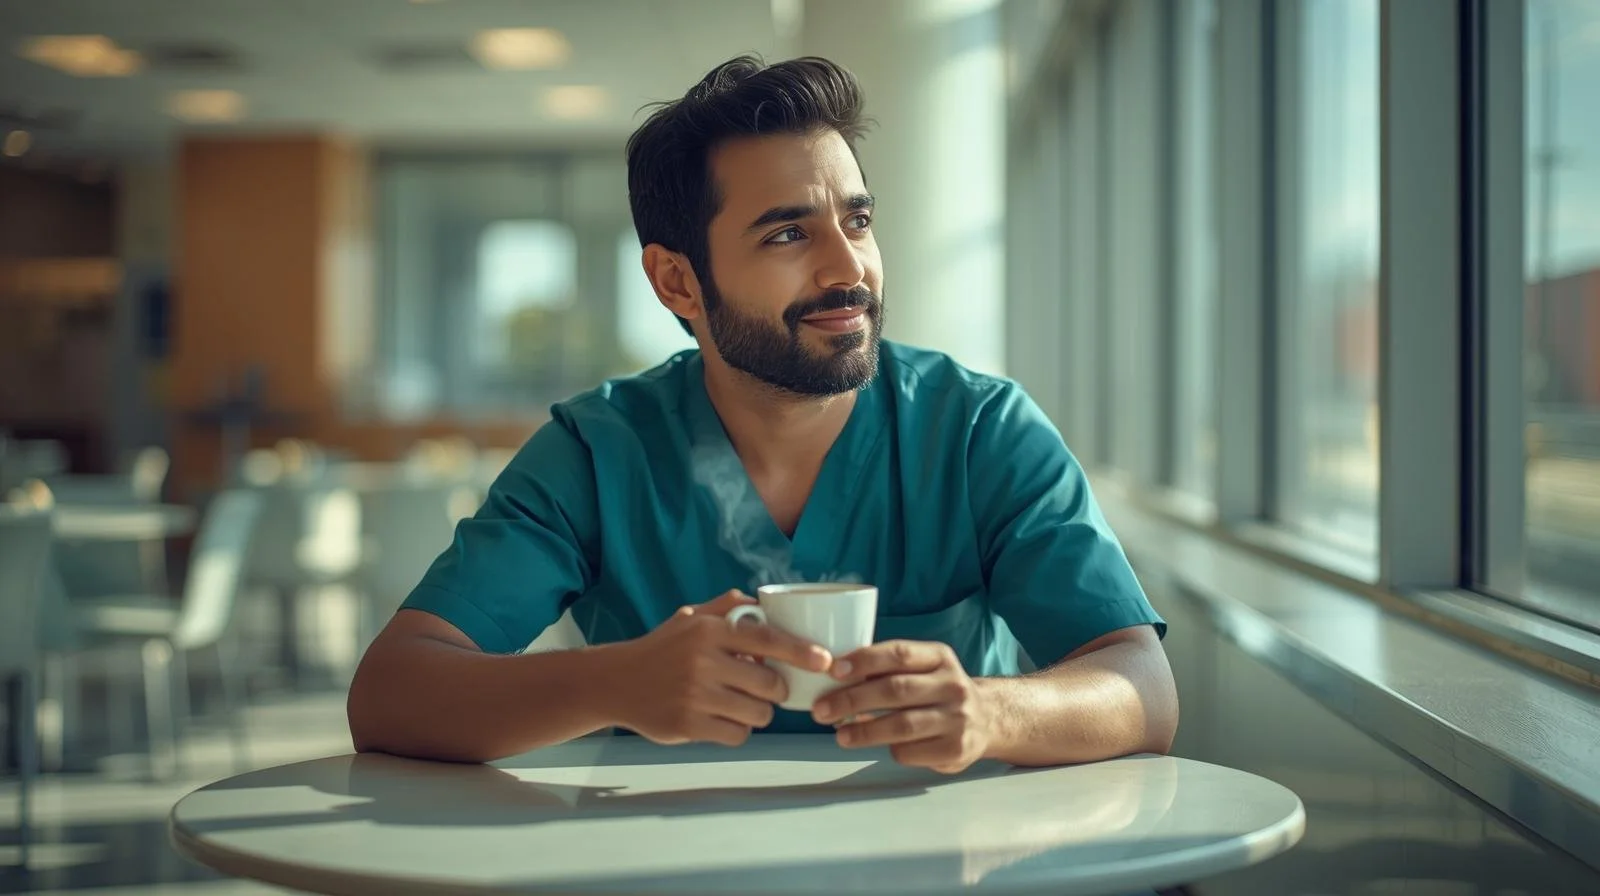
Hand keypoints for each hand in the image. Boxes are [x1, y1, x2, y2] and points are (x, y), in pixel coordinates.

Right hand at [612, 590, 831, 746]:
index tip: (826, 661)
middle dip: (775, 689)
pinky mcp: (689, 726)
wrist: (616, 682)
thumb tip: (766, 603)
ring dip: (758, 712)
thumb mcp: (690, 617)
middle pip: (771, 684)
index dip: (802, 652)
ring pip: (758, 714)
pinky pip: (737, 736)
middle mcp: (704, 661)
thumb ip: (728, 608)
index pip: (768, 640)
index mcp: (710, 631)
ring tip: (740, 703)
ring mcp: (696, 696)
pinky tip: (722, 719)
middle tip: (763, 686)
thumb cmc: (662, 648)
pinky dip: (737, 730)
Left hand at [810, 640, 991, 773]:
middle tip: (822, 710)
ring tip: (840, 735)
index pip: (899, 654)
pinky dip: (889, 750)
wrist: (988, 719)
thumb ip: (888, 669)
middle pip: (896, 690)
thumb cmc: (937, 691)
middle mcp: (952, 685)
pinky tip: (879, 747)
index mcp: (940, 657)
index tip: (834, 670)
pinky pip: (912, 751)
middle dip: (852, 700)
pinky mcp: (956, 749)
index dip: (864, 660)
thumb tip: (836, 676)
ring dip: (865, 731)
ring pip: (902, 725)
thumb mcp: (923, 668)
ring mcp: (958, 718)